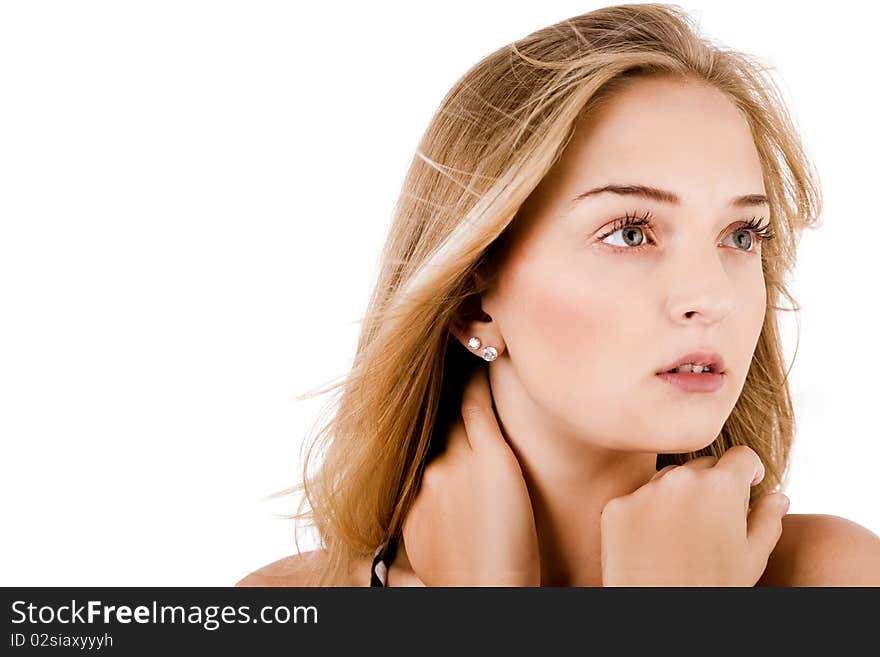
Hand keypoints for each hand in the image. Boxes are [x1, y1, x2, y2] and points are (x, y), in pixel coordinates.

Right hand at [401, 366, 540, 585]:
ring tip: (466, 347)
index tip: (431, 397)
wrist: (486, 593)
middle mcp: (426, 469)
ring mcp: (453, 460)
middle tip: (443, 358)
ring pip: (450, 405)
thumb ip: (427, 512)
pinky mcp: (487, 457)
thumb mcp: (430, 543)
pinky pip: (478, 405)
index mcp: (411, 490)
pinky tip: (486, 357)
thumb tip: (432, 502)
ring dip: (455, 378)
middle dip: (434, 393)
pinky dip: (480, 379)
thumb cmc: (468, 579)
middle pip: (429, 418)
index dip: (426, 417)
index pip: (418, 440)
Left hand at [599, 446, 789, 585]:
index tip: (747, 485)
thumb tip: (778, 497)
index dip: (748, 472)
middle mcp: (681, 479)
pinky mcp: (617, 507)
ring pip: (668, 480)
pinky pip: (637, 500)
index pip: (741, 457)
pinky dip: (646, 515)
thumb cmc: (716, 588)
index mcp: (722, 486)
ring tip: (683, 537)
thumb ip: (768, 519)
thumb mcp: (753, 558)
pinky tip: (654, 544)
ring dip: (678, 496)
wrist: (663, 617)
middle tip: (714, 521)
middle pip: (703, 466)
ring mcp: (644, 491)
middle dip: (713, 485)